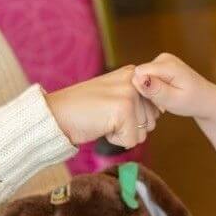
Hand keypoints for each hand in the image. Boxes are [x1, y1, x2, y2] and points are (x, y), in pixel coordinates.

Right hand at [44, 65, 158, 148]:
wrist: (55, 114)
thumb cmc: (82, 109)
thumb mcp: (113, 95)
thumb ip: (136, 99)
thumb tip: (159, 111)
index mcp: (133, 74)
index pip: (155, 109)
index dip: (135, 120)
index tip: (112, 111)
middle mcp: (135, 79)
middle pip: (150, 122)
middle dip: (129, 128)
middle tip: (105, 116)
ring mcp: (129, 93)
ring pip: (142, 133)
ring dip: (122, 134)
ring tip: (102, 119)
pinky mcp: (124, 109)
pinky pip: (131, 141)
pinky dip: (115, 140)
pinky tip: (100, 125)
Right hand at [132, 53, 215, 119]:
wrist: (206, 99)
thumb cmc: (193, 102)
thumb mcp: (173, 101)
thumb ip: (155, 90)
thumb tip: (137, 78)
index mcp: (168, 64)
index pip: (138, 74)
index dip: (142, 90)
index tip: (156, 101)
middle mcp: (163, 57)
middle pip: (139, 75)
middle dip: (147, 92)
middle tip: (162, 103)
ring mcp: (162, 59)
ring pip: (142, 78)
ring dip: (150, 92)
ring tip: (165, 100)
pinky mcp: (161, 65)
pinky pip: (147, 78)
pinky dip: (153, 89)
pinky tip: (164, 96)